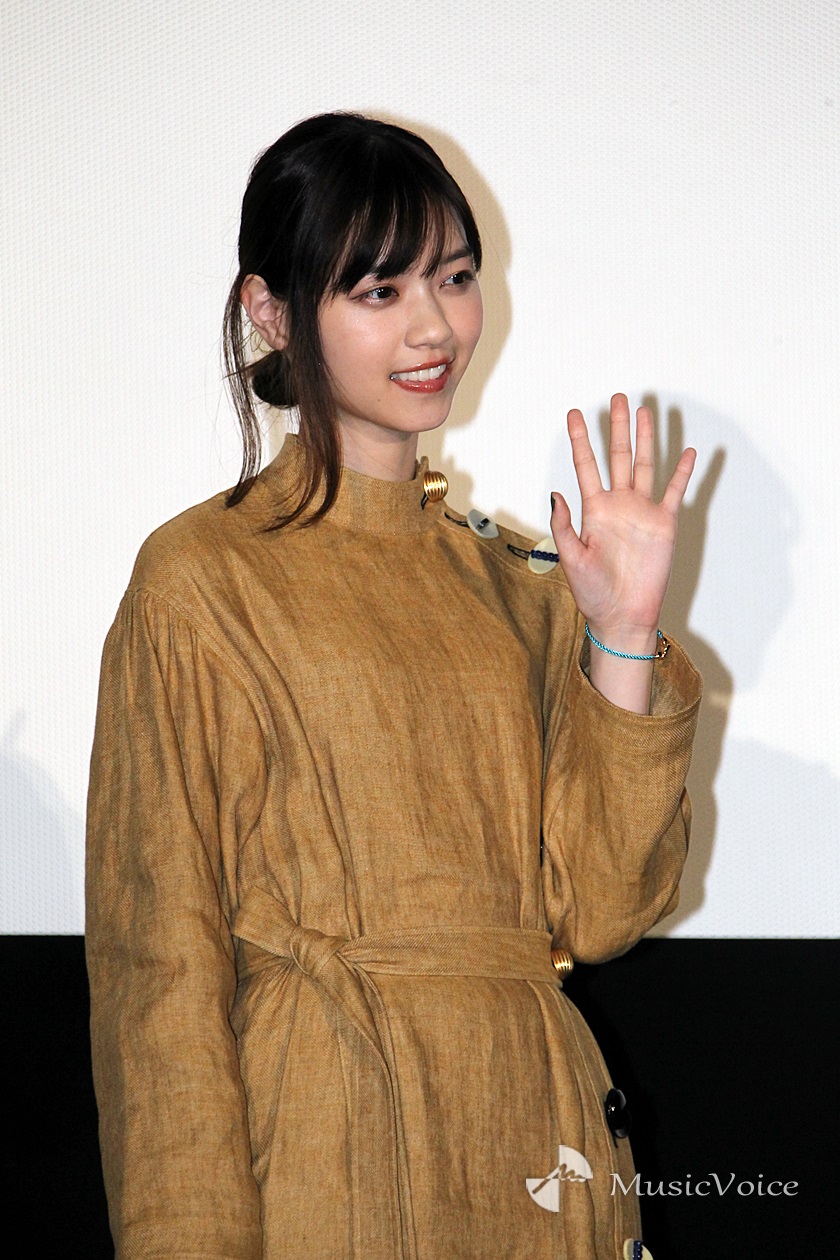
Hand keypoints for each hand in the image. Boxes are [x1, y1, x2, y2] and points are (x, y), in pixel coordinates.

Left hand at [549, 393, 695, 649]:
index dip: (579, 439)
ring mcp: (642, 512)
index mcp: (593, 510)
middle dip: (616, 427)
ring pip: (646, 465)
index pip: (585, 465)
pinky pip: (675, 492)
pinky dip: (682, 472)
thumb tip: (556, 493)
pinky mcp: (664, 524)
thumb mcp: (571, 558)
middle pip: (617, 456)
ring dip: (645, 439)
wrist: (622, 616)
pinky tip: (687, 451)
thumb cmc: (593, 593)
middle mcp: (618, 505)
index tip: (573, 414)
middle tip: (617, 398)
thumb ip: (564, 525)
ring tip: (646, 411)